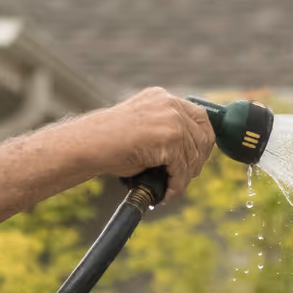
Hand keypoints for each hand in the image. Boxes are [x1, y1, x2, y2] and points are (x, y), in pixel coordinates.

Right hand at [80, 88, 215, 202]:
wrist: (89, 144)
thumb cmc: (108, 142)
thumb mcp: (142, 129)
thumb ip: (164, 133)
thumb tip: (186, 157)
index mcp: (163, 98)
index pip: (200, 117)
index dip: (202, 140)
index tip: (197, 157)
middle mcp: (170, 105)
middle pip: (203, 135)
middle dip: (197, 160)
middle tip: (186, 176)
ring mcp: (172, 120)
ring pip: (193, 155)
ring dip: (185, 177)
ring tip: (172, 188)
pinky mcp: (170, 139)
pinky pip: (182, 169)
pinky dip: (177, 186)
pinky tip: (167, 194)